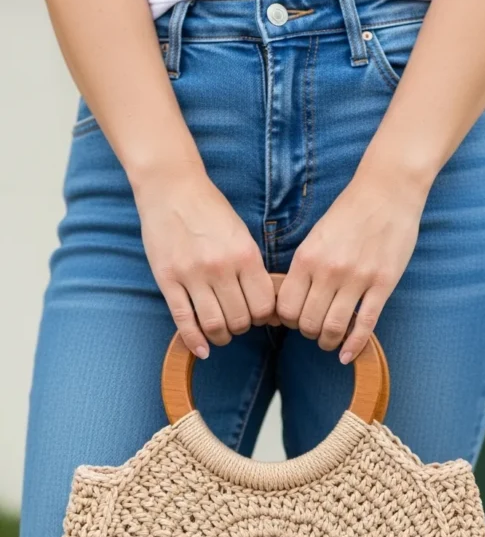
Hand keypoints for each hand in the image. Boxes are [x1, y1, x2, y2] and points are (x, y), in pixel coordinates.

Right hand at [135, 169, 275, 356]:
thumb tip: (265, 306)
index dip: (263, 317)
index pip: (263, 306)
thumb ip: (252, 268)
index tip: (256, 315)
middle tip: (237, 323)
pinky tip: (202, 349)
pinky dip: (194, 341)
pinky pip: (183, 320)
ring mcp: (192, 275)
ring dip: (221, 336)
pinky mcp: (167, 280)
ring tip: (221, 333)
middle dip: (242, 328)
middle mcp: (220, 267)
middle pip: (240, 320)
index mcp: (244, 255)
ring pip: (214, 325)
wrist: (171, 187)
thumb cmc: (210, 210)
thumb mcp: (241, 235)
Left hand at [276, 161, 428, 361]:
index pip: (286, 307)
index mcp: (308, 258)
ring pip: (333, 328)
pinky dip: (353, 346)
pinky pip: (365, 324)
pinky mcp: (383, 284)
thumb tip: (290, 300)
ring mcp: (358, 279)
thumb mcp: (316, 236)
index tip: (295, 320)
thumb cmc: (350, 212)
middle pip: (308, 323)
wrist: (388, 190)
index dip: (288, 320)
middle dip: (308, 333)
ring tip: (329, 341)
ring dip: (327, 341)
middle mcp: (330, 271)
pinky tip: (346, 355)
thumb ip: (304, 268)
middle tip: (313, 331)